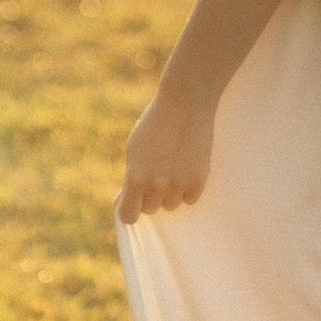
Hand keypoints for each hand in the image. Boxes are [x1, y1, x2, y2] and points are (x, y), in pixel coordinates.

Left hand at [118, 81, 215, 222]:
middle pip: (151, 209)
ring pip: (171, 204)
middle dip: (150, 195)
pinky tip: (186, 168)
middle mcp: (156, 185)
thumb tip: (121, 202)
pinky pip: (190, 199)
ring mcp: (179, 184)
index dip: (130, 209)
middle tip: (157, 171)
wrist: (185, 105)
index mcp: (135, 177)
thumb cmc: (155, 125)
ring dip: (170, 192)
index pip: (129, 215)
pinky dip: (188, 189)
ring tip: (173, 166)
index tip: (133, 202)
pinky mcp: (198, 180)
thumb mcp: (134, 150)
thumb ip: (129, 178)